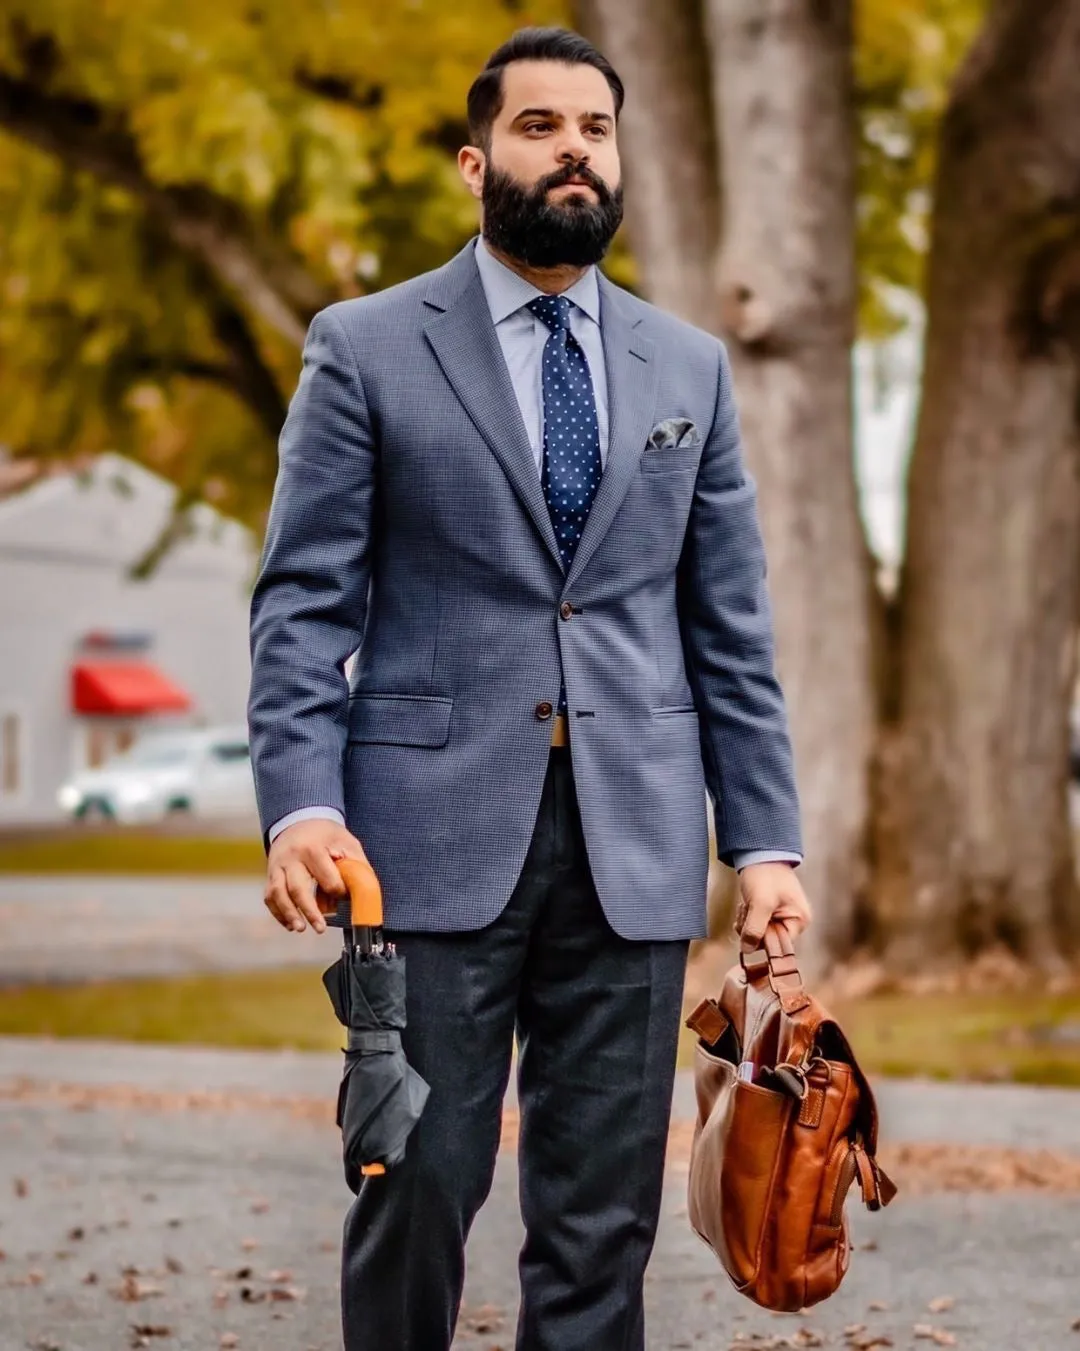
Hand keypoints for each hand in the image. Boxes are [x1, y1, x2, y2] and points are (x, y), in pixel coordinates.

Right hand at [264, 819, 367, 934]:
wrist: (299, 819)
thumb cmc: (327, 835)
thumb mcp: (347, 842)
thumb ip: (356, 866)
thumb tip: (363, 892)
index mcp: (313, 848)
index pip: (326, 878)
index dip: (338, 891)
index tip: (343, 895)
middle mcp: (292, 857)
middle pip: (298, 888)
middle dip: (310, 911)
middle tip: (321, 928)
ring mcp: (277, 865)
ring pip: (278, 893)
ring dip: (288, 914)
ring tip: (300, 928)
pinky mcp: (270, 873)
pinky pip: (269, 896)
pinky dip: (278, 912)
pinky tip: (290, 924)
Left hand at [734, 862, 811, 949]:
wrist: (758, 852)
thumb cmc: (765, 875)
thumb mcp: (760, 904)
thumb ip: (755, 929)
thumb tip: (747, 950)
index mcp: (799, 921)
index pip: (779, 945)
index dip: (762, 940)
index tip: (751, 926)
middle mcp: (793, 921)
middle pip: (767, 940)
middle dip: (752, 928)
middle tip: (748, 911)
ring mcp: (781, 916)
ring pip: (758, 932)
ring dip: (747, 921)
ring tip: (747, 904)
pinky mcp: (768, 911)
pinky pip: (754, 923)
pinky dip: (746, 916)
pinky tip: (745, 904)